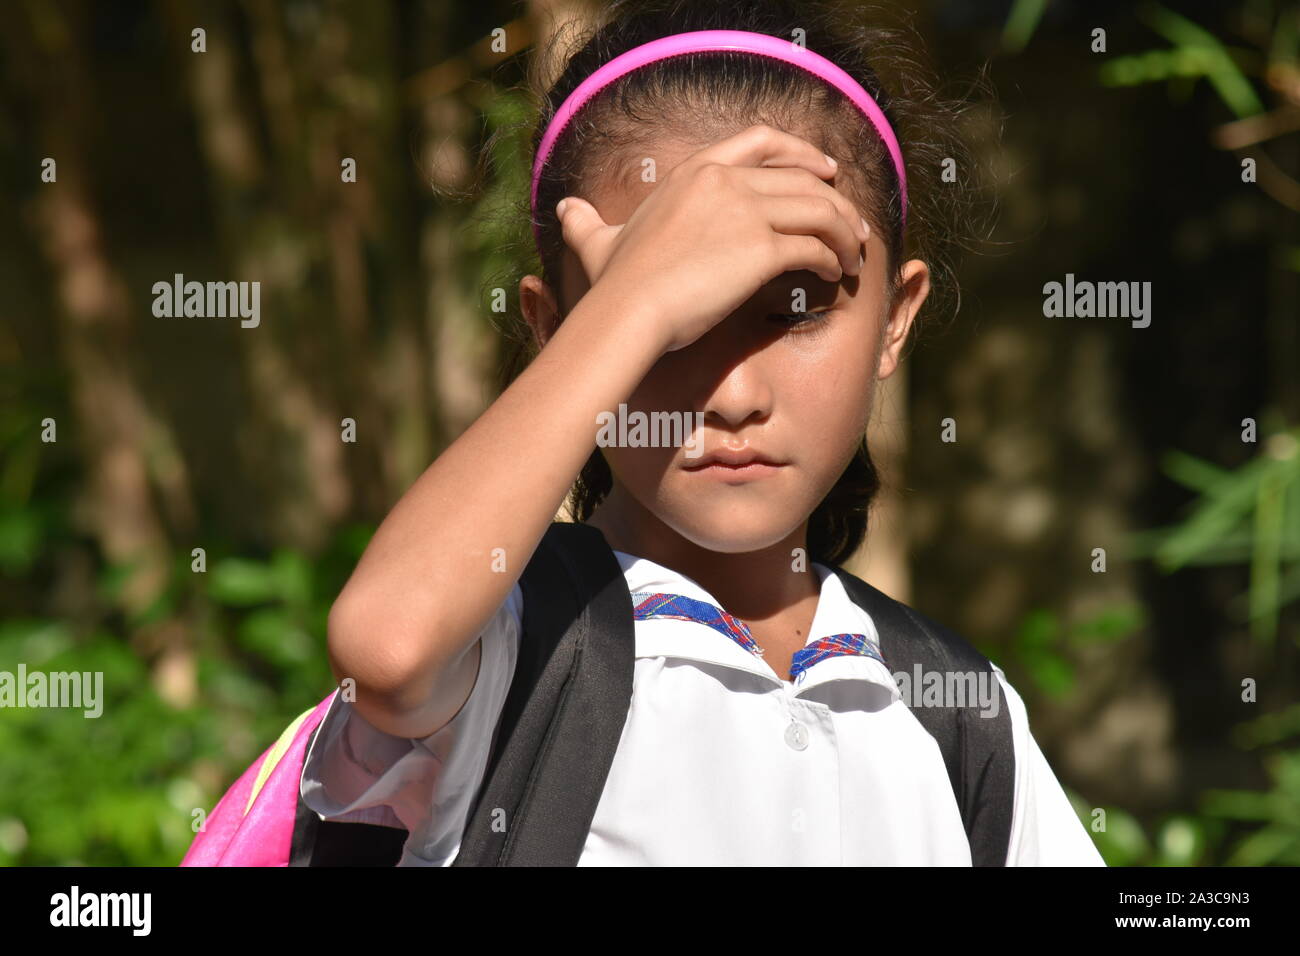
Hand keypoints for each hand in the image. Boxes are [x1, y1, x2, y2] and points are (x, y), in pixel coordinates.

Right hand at [555, 123, 869, 353]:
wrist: (628, 313)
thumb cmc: (614, 286)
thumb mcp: (596, 241)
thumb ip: (586, 222)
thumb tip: (566, 210)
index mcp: (696, 171)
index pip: (762, 141)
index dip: (801, 152)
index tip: (824, 170)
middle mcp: (725, 181)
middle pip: (802, 178)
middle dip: (836, 200)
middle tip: (852, 225)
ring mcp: (746, 211)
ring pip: (819, 209)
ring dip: (844, 232)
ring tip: (853, 256)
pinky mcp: (763, 249)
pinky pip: (816, 246)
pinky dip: (833, 259)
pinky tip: (835, 276)